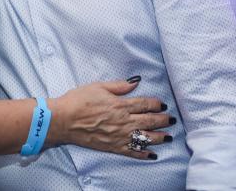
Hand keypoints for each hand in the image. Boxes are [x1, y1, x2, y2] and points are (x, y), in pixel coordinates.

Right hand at [47, 79, 172, 159]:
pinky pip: (132, 151)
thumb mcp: (98, 86)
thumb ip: (119, 86)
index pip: (145, 104)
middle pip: (149, 121)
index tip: (163, 104)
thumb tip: (135, 82)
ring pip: (145, 137)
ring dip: (159, 137)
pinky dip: (144, 153)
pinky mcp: (113, 147)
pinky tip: (152, 154)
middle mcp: (123, 121)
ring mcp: (119, 136)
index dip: (156, 104)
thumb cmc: (78, 100)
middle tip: (172, 120)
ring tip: (168, 136)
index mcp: (120, 104)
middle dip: (163, 120)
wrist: (63, 120)